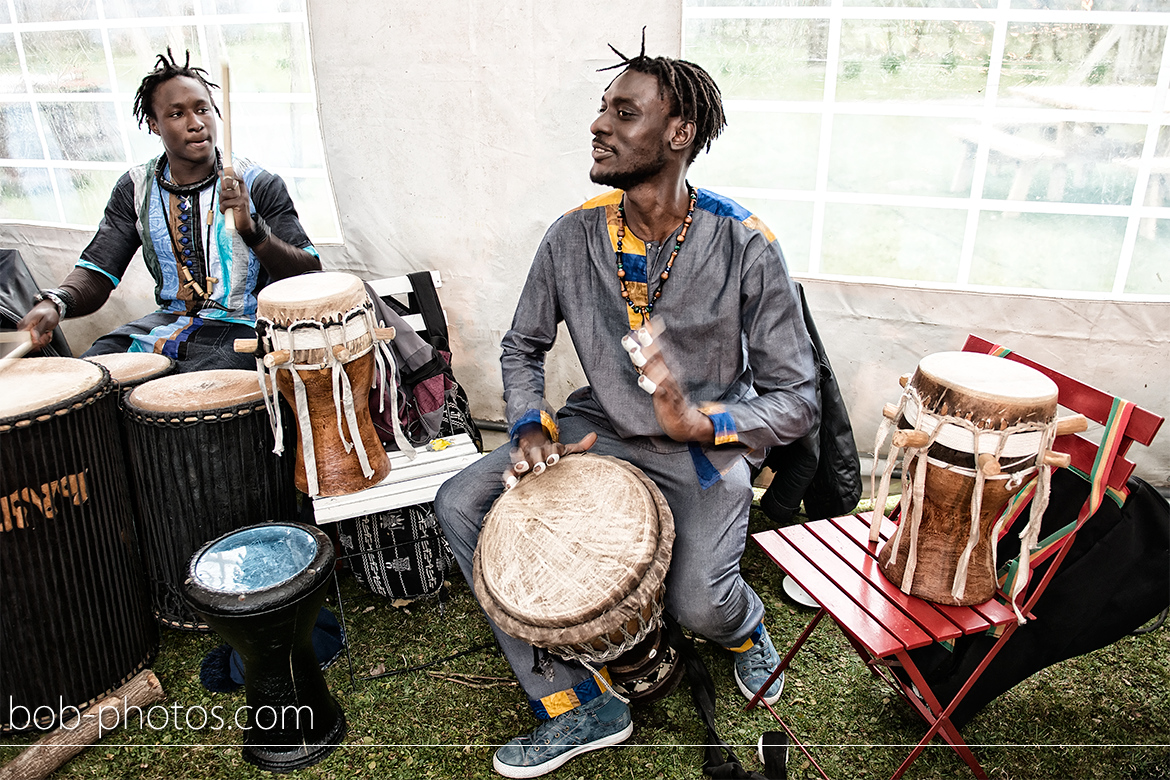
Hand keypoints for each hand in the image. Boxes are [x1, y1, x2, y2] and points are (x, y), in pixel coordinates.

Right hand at [16, 300, 59, 350]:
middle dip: (41, 341)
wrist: (48, 308)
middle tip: (47, 334)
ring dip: (43, 339)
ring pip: (33, 342)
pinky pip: (35, 340)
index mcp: (26, 325)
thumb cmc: (48, 312)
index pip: (23, 341)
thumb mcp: (47, 321)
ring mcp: (26, 330)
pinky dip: (42, 338)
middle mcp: (23, 328)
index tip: (40, 342)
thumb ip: (39, 330)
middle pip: (29, 343)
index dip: (33, 344)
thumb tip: (33, 339)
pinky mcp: (28, 332)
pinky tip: (45, 333)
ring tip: (47, 332)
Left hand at [219, 170, 253, 232]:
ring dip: (221, 201)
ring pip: (225, 194)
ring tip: (224, 206)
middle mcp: (244, 193)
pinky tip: (225, 211)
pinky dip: (222, 208)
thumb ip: (227, 191)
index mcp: (242, 191)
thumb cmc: (237, 213)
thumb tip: (222, 180)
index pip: (238, 179)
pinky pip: (226, 203)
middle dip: (223, 185)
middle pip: (230, 182)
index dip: (230, 173)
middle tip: (222, 194)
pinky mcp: (240, 204)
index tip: (221, 171)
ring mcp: (243, 198)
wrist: (245, 225)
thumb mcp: (232, 200)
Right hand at [503, 424, 596, 488]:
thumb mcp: (565, 450)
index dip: (552, 453)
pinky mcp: (515, 469)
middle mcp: (535, 452)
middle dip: (537, 460)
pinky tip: (510, 485)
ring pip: (520, 459)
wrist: (532, 446)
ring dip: (520, 463)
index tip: (555, 459)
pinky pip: (509, 471)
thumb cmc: (551, 453)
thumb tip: (594, 436)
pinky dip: (508, 477)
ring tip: (522, 468)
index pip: (551, 449)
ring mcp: (524, 460)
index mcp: (548, 448)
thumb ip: (580, 446)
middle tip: (540, 468)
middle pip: (535, 454)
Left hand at [624, 324, 713, 443]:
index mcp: (665, 368)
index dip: (652, 335)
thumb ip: (651, 363)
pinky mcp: (667, 401)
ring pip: (656, 371)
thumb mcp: (660, 378)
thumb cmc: (669, 398)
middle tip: (640, 329)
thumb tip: (639, 347)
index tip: (646, 320)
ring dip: (645, 360)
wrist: (684, 422)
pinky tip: (641, 379)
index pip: (658, 348)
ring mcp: (668, 387)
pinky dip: (650, 385)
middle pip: (656, 356)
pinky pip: (658, 392)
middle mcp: (668, 374)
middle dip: (647, 342)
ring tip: (635, 351)